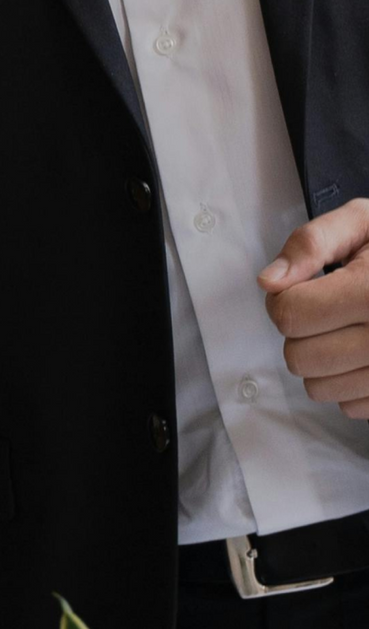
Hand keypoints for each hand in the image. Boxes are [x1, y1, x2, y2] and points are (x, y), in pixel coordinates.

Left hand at [261, 199, 368, 417]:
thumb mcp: (365, 223)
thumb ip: (312, 243)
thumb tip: (269, 282)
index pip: (291, 315)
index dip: (285, 299)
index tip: (304, 288)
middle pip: (300, 357)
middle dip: (302, 333)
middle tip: (329, 311)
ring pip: (319, 387)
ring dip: (322, 362)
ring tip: (350, 331)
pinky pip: (351, 405)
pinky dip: (351, 383)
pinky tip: (368, 353)